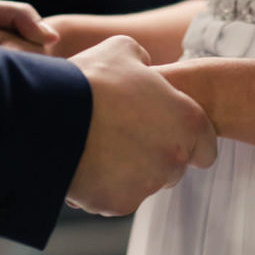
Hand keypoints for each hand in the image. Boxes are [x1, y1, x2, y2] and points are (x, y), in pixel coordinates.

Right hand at [67, 36, 217, 215]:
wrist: (49, 115)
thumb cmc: (90, 79)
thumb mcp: (123, 50)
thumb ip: (144, 61)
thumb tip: (142, 68)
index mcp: (188, 122)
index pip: (205, 148)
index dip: (187, 141)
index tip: (164, 134)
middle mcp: (174, 159)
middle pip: (172, 168)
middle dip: (152, 156)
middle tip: (121, 136)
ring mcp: (148, 185)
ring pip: (142, 184)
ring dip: (125, 171)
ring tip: (95, 146)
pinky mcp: (119, 204)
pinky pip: (114, 198)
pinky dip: (101, 186)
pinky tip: (83, 163)